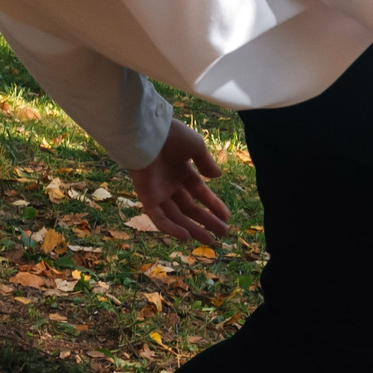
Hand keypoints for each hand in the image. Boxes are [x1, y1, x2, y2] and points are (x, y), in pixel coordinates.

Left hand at [129, 121, 230, 244]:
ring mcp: (158, 191)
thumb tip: (217, 177)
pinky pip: (158, 217)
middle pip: (189, 207)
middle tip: (223, 233)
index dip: (213, 204)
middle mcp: (170, 183)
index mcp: (181, 170)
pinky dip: (170, 228)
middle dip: (206, 220)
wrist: (148, 132)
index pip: (199, 192)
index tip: (226, 217)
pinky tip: (186, 236)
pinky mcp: (146, 197)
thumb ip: (206, 163)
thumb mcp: (196, 146)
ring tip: (210, 241)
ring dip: (192, 229)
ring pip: (176, 216)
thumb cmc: (172, 135)